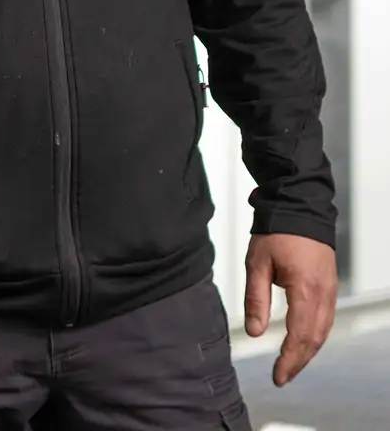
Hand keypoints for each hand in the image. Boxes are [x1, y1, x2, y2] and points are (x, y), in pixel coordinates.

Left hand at [244, 233, 336, 386]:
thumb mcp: (257, 262)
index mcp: (306, 289)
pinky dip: (314, 336)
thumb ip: (256, 298)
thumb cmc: (277, 231)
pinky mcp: (330, 286)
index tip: (277, 376)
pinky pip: (325, 319)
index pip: (299, 336)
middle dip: (298, 361)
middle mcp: (324, 294)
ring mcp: (330, 291)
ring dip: (307, 352)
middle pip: (314, 339)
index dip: (288, 359)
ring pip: (322, 332)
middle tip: (281, 376)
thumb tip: (254, 332)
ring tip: (289, 365)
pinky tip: (301, 343)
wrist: (299, 206)